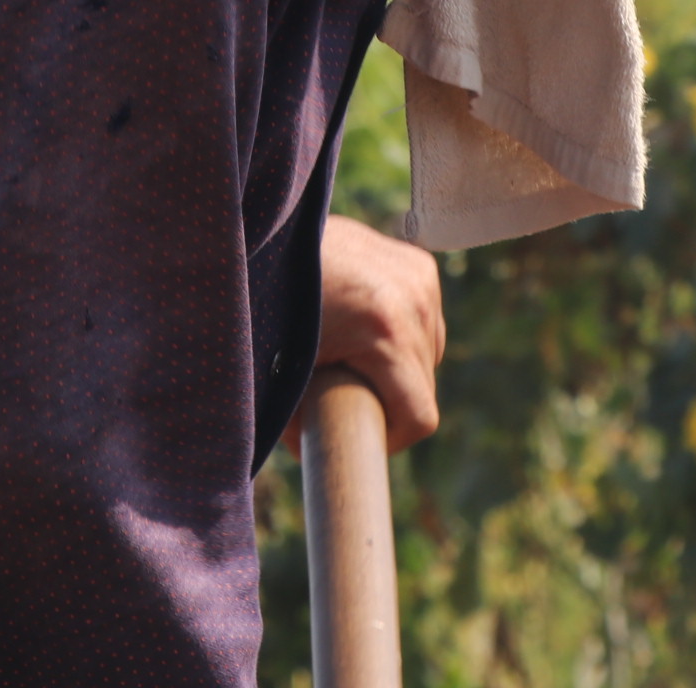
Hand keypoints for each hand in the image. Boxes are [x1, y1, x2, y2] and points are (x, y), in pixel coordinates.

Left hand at [287, 214, 443, 453]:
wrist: (267, 240)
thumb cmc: (268, 308)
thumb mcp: (280, 373)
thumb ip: (298, 424)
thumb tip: (314, 456)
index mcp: (386, 331)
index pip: (421, 415)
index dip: (392, 438)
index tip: (359, 435)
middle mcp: (413, 300)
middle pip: (424, 384)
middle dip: (390, 399)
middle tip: (346, 397)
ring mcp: (419, 277)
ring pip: (429, 351)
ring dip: (400, 364)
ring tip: (355, 359)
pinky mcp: (418, 263)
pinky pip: (424, 319)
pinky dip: (403, 331)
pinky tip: (368, 328)